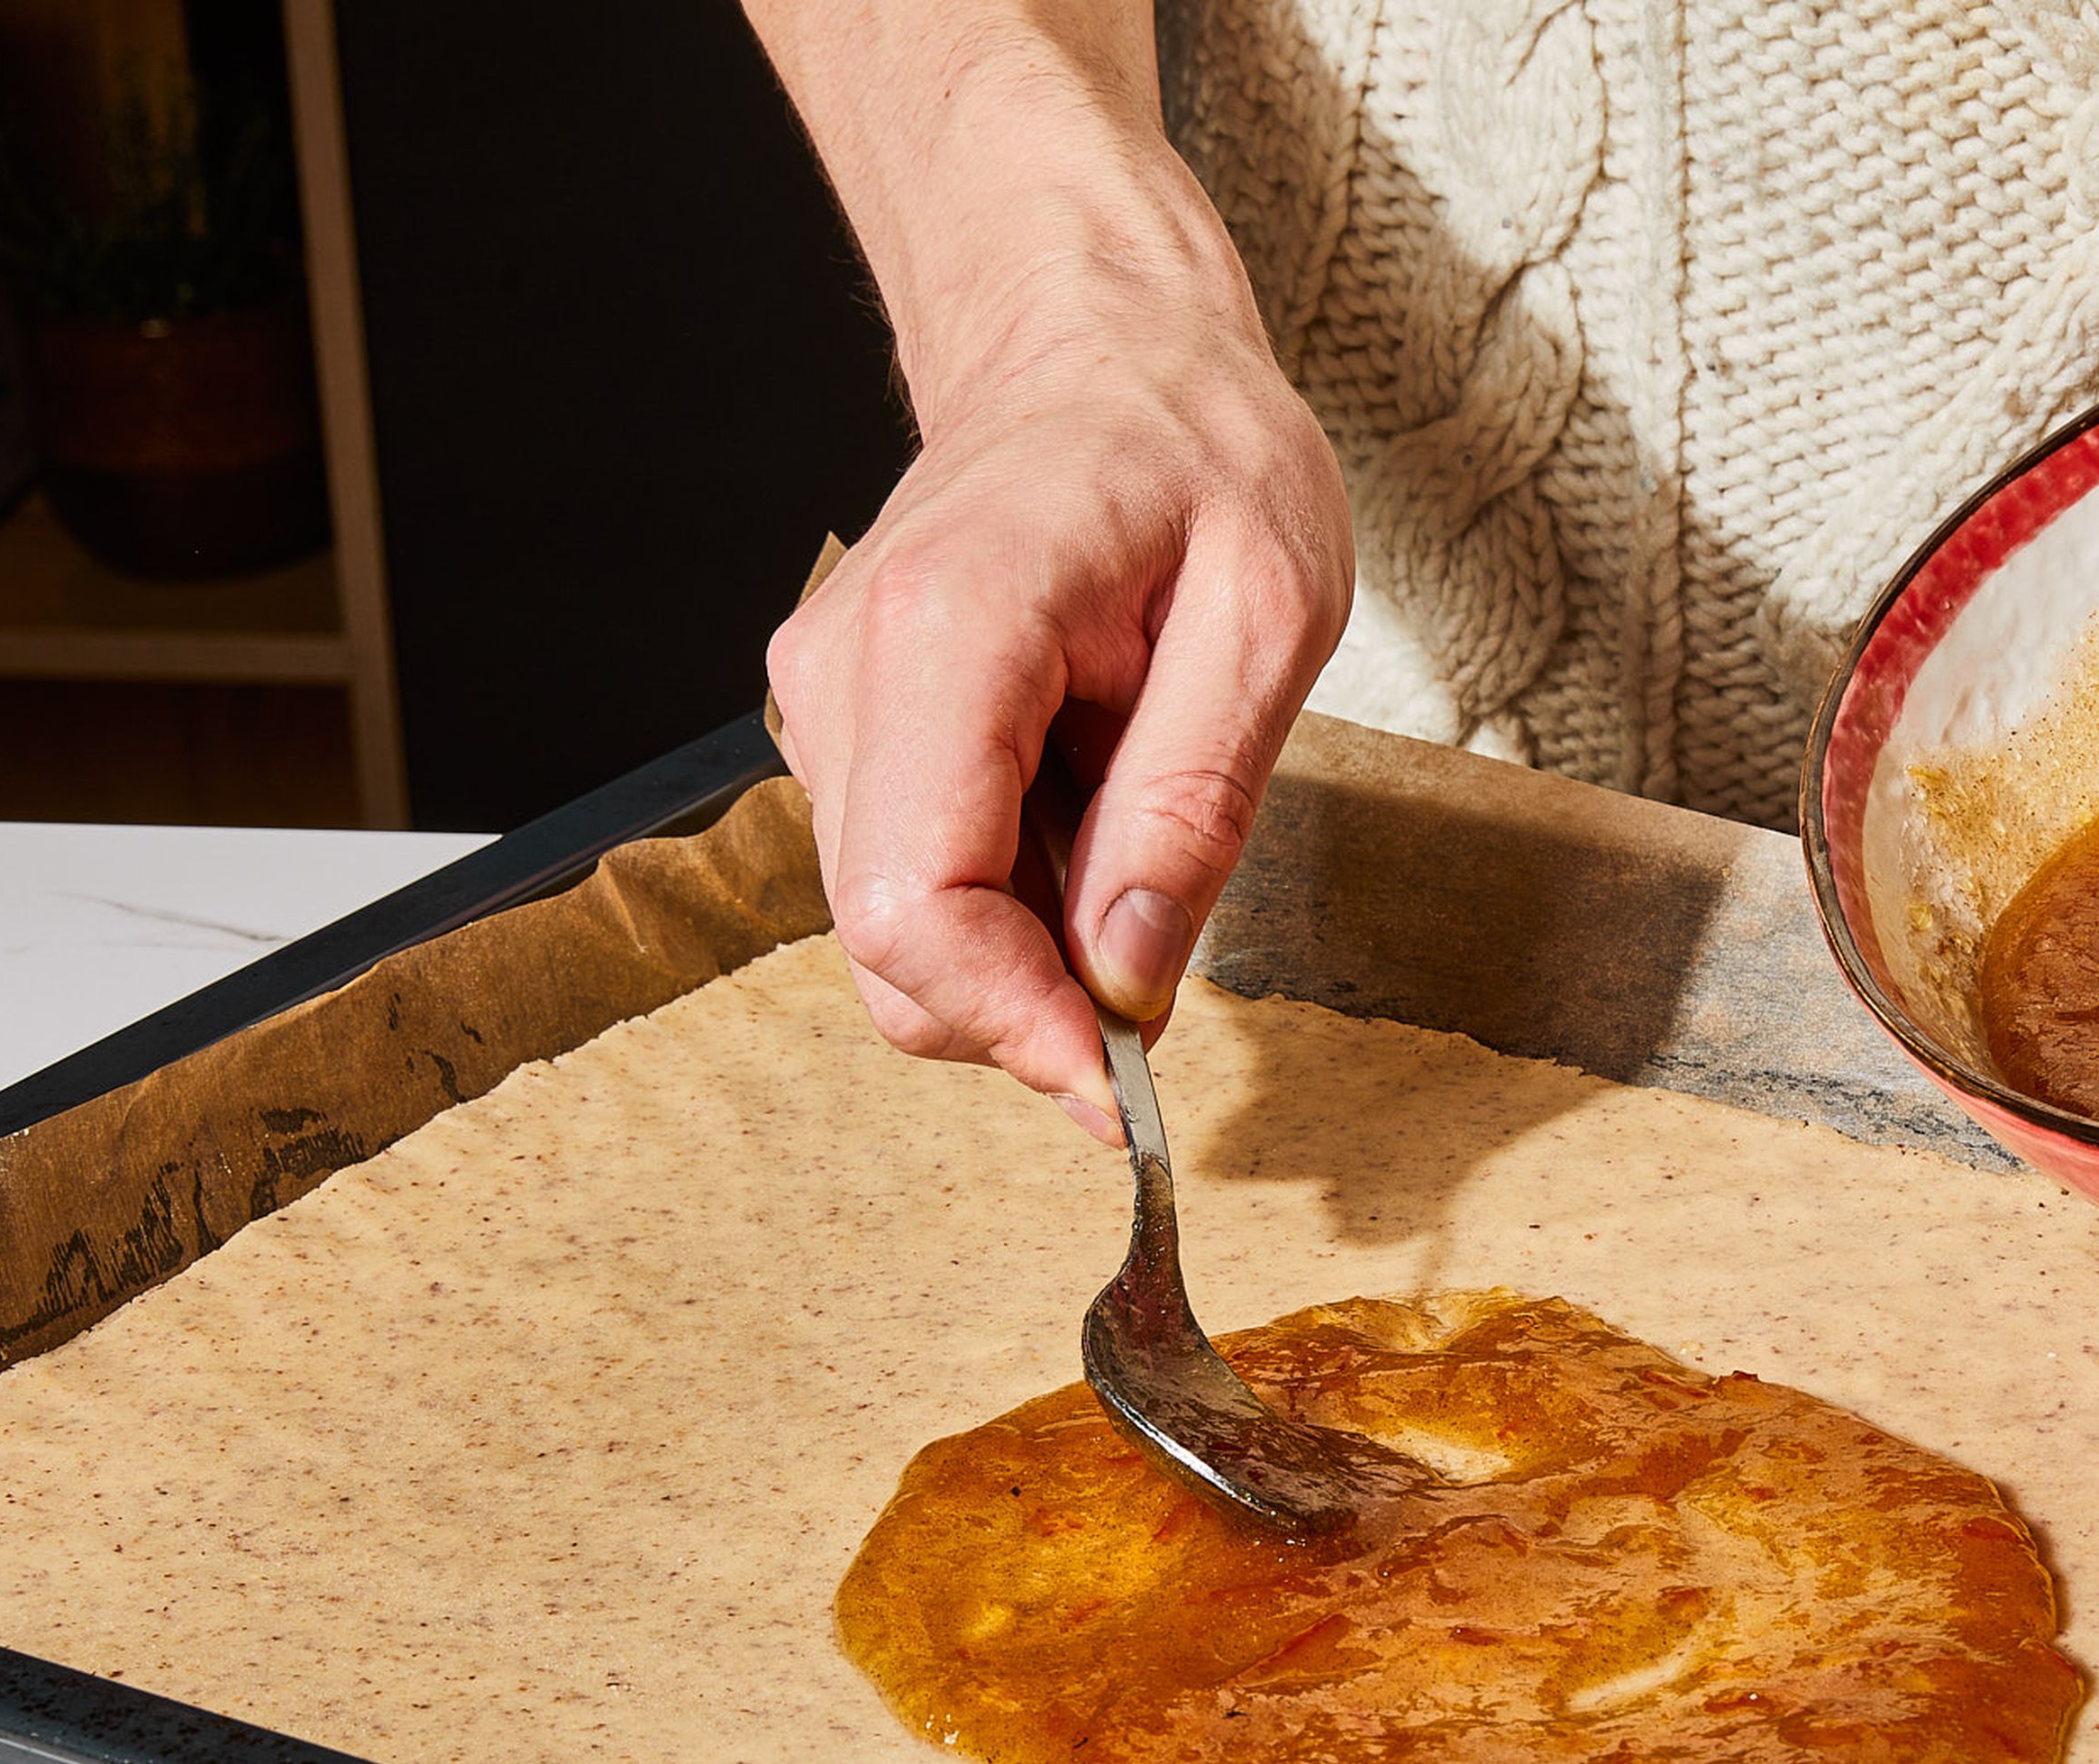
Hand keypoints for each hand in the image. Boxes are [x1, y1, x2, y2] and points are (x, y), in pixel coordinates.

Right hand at [747, 6, 1349, 1142]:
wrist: (1097, 347)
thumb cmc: (1195, 455)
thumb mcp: (1268, 614)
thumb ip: (1190, 807)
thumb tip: (1129, 981)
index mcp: (947, 630)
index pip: (915, 905)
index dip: (1016, 1025)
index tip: (1123, 1081)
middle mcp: (847, 676)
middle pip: (889, 950)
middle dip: (1026, 1014)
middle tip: (1160, 988)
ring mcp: (830, 708)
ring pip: (898, 934)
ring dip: (1024, 956)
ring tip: (1135, 837)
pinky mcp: (847, 734)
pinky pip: (915, 881)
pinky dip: (1009, 906)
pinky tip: (1085, 811)